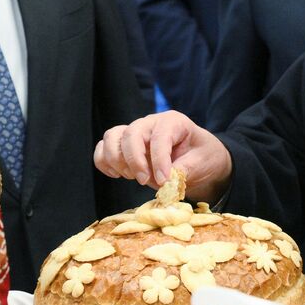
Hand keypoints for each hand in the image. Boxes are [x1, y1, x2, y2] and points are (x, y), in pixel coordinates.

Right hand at [94, 111, 232, 202]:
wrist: (198, 159)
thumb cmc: (202, 157)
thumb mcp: (202, 163)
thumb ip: (184, 170)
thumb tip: (165, 181)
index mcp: (173, 122)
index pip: (160, 136)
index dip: (159, 160)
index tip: (163, 181)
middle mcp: (150, 123)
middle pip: (131, 134)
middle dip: (135, 161)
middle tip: (144, 181)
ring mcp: (134, 132)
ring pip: (112, 137)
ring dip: (118, 161)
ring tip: (133, 177)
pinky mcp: (123, 145)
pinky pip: (103, 148)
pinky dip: (104, 162)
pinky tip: (118, 175)